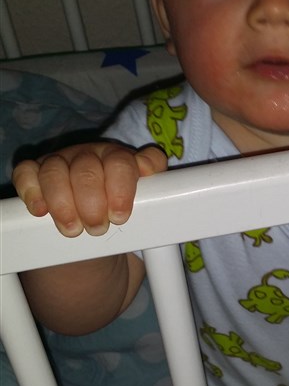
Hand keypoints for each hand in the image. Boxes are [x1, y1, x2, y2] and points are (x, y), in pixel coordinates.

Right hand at [13, 142, 167, 236]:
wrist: (92, 229)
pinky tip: (40, 211)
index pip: (123, 162)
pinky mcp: (35, 173)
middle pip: (88, 169)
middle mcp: (90, 156)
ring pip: (55, 170)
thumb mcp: (143, 205)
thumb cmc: (117, 213)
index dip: (121, 187)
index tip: (120, 215)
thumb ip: (156, 194)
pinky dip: (32, 190)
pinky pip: (26, 173)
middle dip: (92, 203)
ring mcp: (61, 162)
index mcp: (119, 159)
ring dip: (63, 203)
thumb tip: (164, 187)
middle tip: (97, 228)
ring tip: (73, 229)